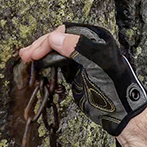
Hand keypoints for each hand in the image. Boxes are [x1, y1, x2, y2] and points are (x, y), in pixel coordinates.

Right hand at [19, 23, 146, 135]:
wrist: (122, 113)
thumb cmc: (116, 89)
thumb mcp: (100, 65)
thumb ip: (79, 49)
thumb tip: (55, 37)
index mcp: (96, 38)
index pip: (65, 32)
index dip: (48, 41)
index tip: (35, 53)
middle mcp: (87, 45)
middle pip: (57, 39)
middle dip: (40, 46)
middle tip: (25, 55)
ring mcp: (79, 58)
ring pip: (54, 50)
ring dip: (39, 53)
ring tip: (25, 58)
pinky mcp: (74, 71)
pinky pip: (56, 62)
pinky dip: (45, 62)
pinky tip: (36, 65)